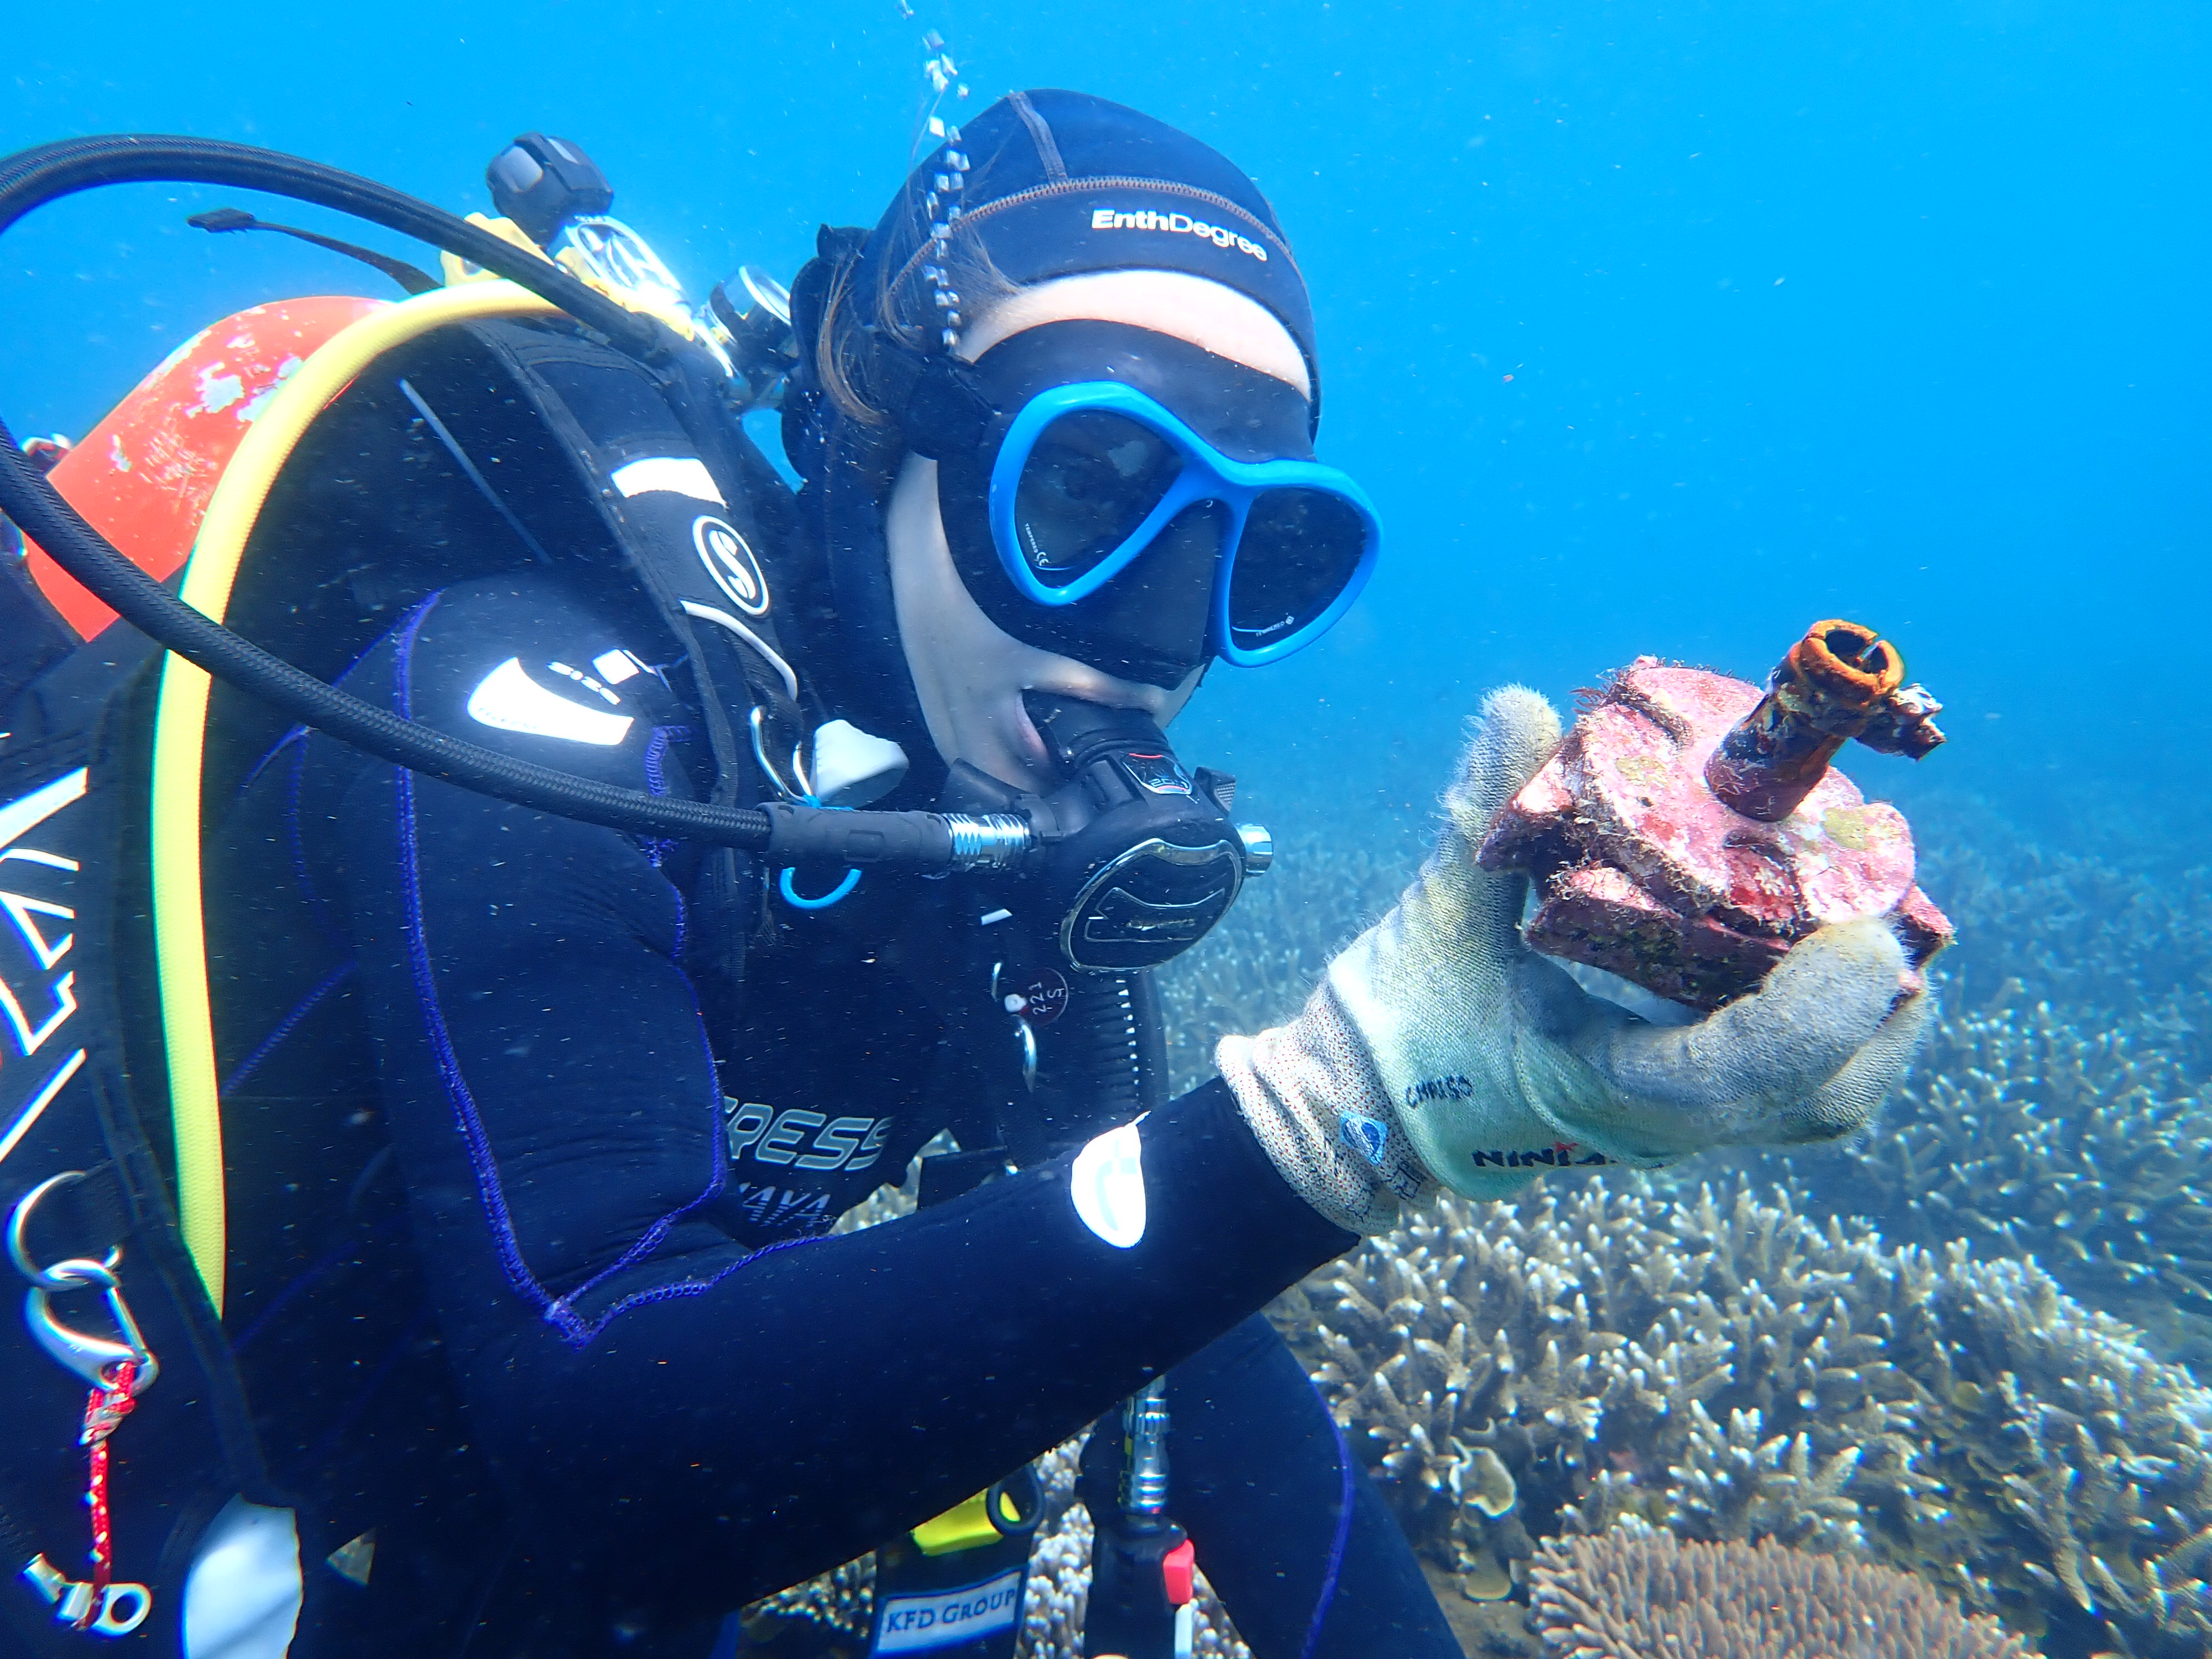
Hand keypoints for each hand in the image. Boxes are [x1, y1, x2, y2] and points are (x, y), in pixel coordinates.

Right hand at [1218, 687, 1930, 1231]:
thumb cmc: (1403, 1022)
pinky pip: (1791, 1087)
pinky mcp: (1683, 1111)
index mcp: (1593, 1090)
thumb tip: (1520, 705)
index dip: (1810, 1015)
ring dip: (1870, 1021)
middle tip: (1893, 907)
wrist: (1371, 1110)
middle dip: (1875, 1009)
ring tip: (1884, 922)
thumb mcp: (1438, 911)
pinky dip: (1832, 1024)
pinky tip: (1832, 949)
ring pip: (1817, 1103)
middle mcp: (1654, 1127)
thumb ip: (1485, 812)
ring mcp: (1677, 1128)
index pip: (1728, 1078)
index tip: (1867, 938)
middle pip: (1815, 1102)